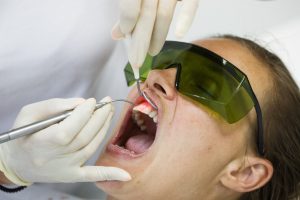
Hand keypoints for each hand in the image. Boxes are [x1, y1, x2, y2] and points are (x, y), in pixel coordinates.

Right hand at [0, 97, 130, 185]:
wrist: (18, 161)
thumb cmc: (23, 134)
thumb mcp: (30, 113)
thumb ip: (55, 106)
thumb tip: (82, 103)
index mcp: (41, 144)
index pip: (67, 130)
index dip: (83, 115)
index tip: (92, 101)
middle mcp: (55, 159)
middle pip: (84, 137)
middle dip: (99, 117)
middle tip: (107, 103)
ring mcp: (66, 169)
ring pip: (91, 147)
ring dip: (104, 129)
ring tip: (110, 112)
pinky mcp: (72, 175)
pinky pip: (92, 176)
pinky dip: (109, 174)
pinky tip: (125, 176)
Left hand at [112, 0, 198, 67]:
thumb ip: (126, 7)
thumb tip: (117, 34)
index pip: (131, 5)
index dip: (127, 21)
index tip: (125, 35)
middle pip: (146, 14)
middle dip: (141, 41)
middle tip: (136, 61)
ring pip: (164, 14)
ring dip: (158, 37)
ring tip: (151, 52)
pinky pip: (190, 4)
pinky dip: (186, 18)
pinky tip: (179, 34)